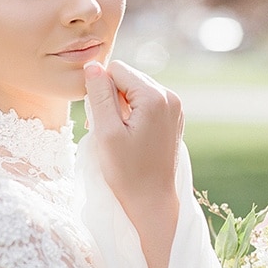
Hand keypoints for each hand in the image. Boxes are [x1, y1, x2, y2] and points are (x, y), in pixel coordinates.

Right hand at [83, 60, 182, 267]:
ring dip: (121, 108)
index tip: (100, 121)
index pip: (116, 70)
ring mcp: (175, 107)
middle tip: (108, 132)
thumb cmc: (127, 173)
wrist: (152, 202)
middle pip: (127, 78)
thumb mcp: (106, 132)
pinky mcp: (174, 118)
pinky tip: (130, 138)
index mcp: (155, 96)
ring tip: (119, 137)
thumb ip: (99, 95)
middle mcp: (170, 96)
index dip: (100, 91)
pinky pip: (146, 103)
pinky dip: (133, 116)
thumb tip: (93, 65)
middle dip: (112, 99)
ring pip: (135, 90)